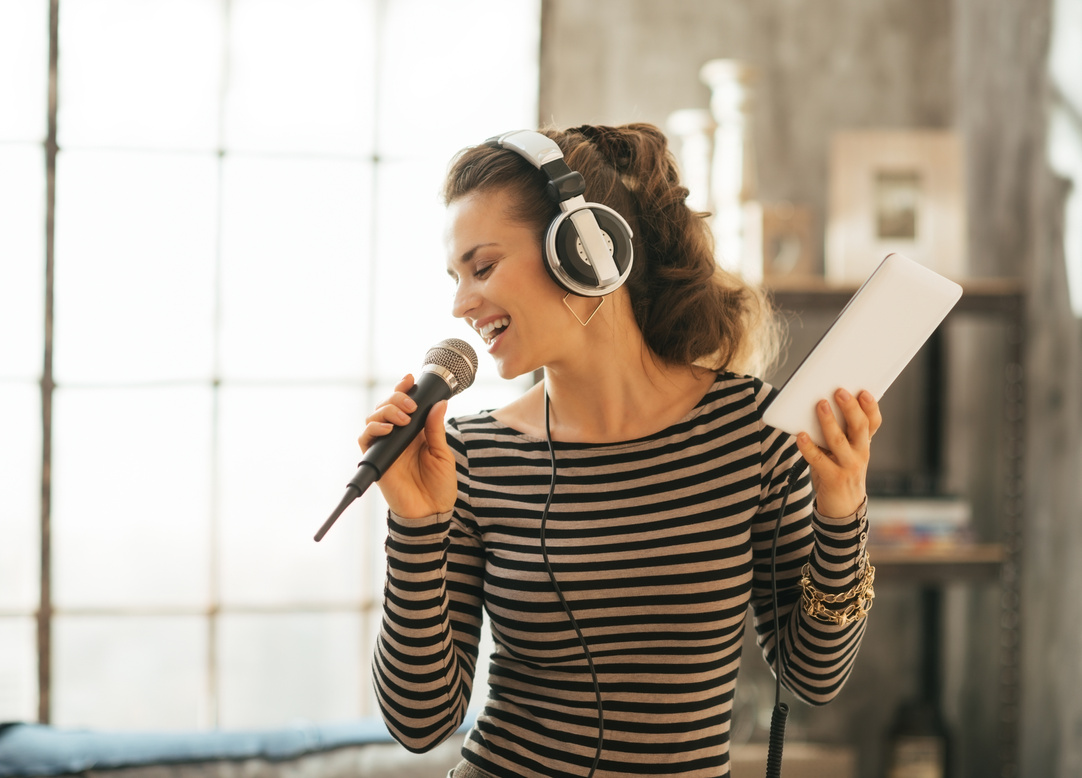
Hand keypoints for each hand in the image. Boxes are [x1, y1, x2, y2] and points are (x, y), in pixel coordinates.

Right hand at [359, 374, 457, 519]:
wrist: (432, 511)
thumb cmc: (440, 485)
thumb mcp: (442, 453)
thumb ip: (436, 428)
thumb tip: (439, 403)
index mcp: (415, 432)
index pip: (404, 405)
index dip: (403, 390)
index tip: (409, 379)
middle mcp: (398, 436)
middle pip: (386, 407)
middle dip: (395, 398)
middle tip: (410, 405)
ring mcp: (386, 447)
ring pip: (373, 419)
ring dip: (385, 411)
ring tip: (402, 418)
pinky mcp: (376, 460)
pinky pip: (365, 439)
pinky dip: (373, 430)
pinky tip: (387, 429)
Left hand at [795, 389, 882, 520]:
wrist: (843, 509)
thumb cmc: (840, 472)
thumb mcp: (847, 452)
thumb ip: (840, 432)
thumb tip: (821, 404)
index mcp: (864, 443)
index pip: (873, 422)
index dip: (871, 406)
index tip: (863, 391)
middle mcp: (861, 453)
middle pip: (859, 426)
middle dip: (850, 408)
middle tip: (839, 391)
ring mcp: (848, 466)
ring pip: (839, 440)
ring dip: (829, 421)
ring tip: (820, 404)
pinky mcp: (833, 478)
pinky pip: (819, 460)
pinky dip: (808, 447)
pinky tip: (800, 435)